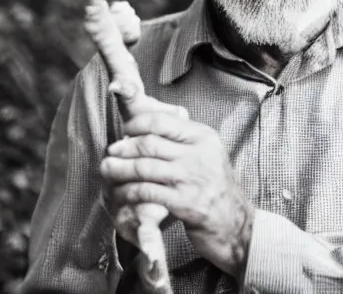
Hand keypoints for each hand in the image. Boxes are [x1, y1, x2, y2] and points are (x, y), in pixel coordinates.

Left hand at [100, 107, 254, 278]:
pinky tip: (120, 192)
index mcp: (203, 137)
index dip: (137, 124)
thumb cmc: (216, 186)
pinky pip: (146, 192)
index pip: (163, 121)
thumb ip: (184, 140)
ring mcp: (191, 178)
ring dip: (120, 169)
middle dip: (124, 147)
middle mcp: (198, 154)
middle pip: (150, 143)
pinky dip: (128, 191)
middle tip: (111, 152)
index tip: (125, 130)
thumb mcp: (208, 153)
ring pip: (144, 167)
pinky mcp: (184, 203)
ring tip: (108, 169)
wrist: (234, 222)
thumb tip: (148, 130)